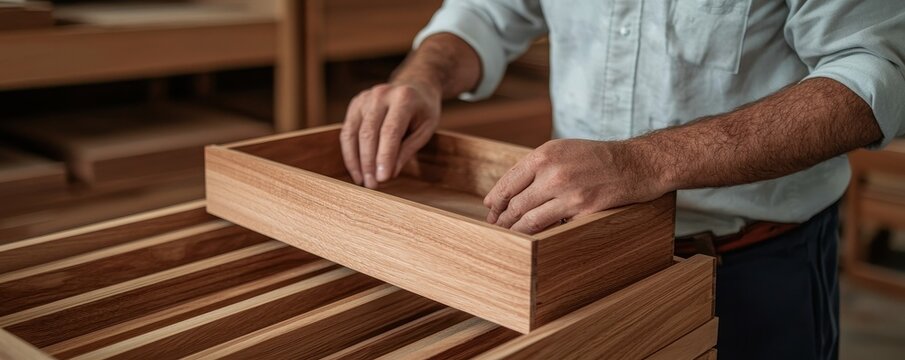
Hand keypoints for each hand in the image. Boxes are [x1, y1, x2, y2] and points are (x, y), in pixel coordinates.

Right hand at [340, 80, 441, 187]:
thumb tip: (390, 173)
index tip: (383, 179)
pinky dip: (349, 153)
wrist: (415, 85)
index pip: (390, 131)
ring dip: (356, 161)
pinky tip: (356, 170)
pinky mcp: (355, 104)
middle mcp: (381, 94)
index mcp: (404, 98)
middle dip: (369, 162)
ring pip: (353, 133)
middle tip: (372, 186)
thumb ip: (408, 149)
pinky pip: (347, 131)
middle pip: (368, 133)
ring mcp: (365, 97)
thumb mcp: (426, 129)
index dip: (385, 156)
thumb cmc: (423, 111)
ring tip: (363, 182)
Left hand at [483, 139, 667, 233]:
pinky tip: (533, 239)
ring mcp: (567, 192)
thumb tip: (511, 190)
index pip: (508, 182)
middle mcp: (552, 172)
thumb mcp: (563, 150)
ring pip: (528, 219)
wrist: (636, 164)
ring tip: (509, 237)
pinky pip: (552, 227)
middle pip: (515, 203)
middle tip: (496, 228)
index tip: (490, 210)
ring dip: (515, 231)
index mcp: (544, 154)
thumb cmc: (598, 158)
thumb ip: (538, 166)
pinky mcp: (582, 209)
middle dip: (502, 219)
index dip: (495, 200)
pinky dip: (539, 235)